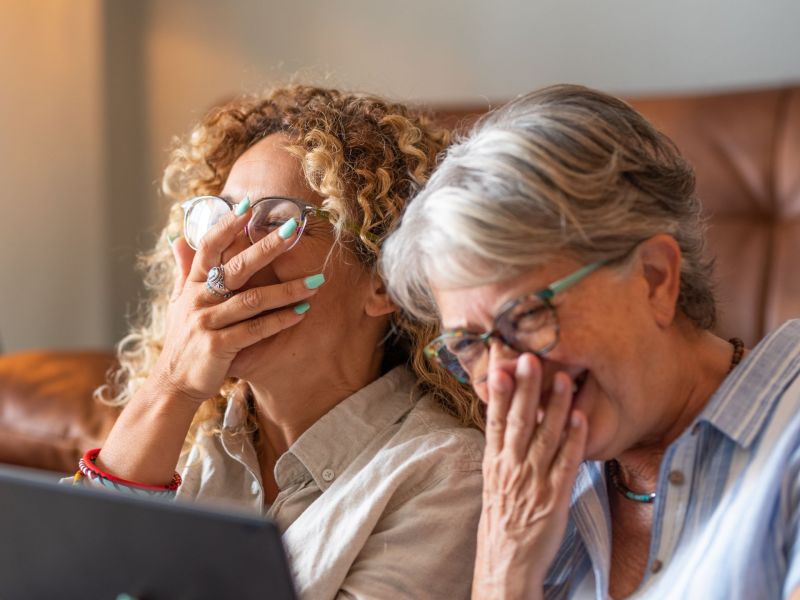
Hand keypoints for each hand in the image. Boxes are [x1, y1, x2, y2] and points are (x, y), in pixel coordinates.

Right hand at [153, 209, 318, 402]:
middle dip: (267, 246)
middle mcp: (199, 300)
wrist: (173, 383)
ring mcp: (207, 323)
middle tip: (294, 229)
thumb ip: (183, 269)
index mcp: (192, 285)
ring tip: (316, 280)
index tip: (248, 206)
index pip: (208, 247)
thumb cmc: (183, 339)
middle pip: (236, 267)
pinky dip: (280, 320)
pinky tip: (302, 311)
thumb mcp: (177, 302)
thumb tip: (177, 237)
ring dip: (287, 289)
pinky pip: (255, 329)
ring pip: (253, 300)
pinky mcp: (218, 346)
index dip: (227, 225)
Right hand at [472, 353, 587, 599]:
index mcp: (495, 462)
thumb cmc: (502, 519)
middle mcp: (512, 467)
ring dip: (555, 406)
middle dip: (526, 388)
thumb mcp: (494, 480)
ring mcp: (533, 481)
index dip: (500, 392)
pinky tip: (580, 418)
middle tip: (530, 358)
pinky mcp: (554, 497)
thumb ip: (501, 449)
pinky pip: (566, 463)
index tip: (502, 364)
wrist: (506, 562)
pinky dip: (574, 440)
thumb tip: (506, 417)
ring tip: (563, 377)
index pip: (495, 420)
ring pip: (545, 437)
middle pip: (519, 421)